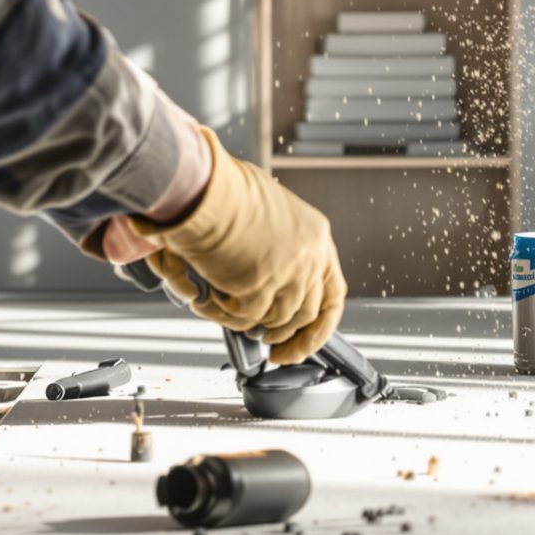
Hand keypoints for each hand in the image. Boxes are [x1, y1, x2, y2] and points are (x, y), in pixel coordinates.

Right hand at [129, 128, 345, 362]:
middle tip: (271, 349)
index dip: (320, 325)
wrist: (201, 185)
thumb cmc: (221, 187)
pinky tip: (206, 301)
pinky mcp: (260, 286)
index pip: (332, 292)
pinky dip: (224, 316)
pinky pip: (245, 318)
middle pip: (309, 314)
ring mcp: (288, 272)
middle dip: (290, 339)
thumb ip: (269, 246)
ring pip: (275, 320)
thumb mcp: (263, 210)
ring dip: (249, 324)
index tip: (305, 342)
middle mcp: (310, 254)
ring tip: (222, 310)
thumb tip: (252, 279)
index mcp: (315, 235)